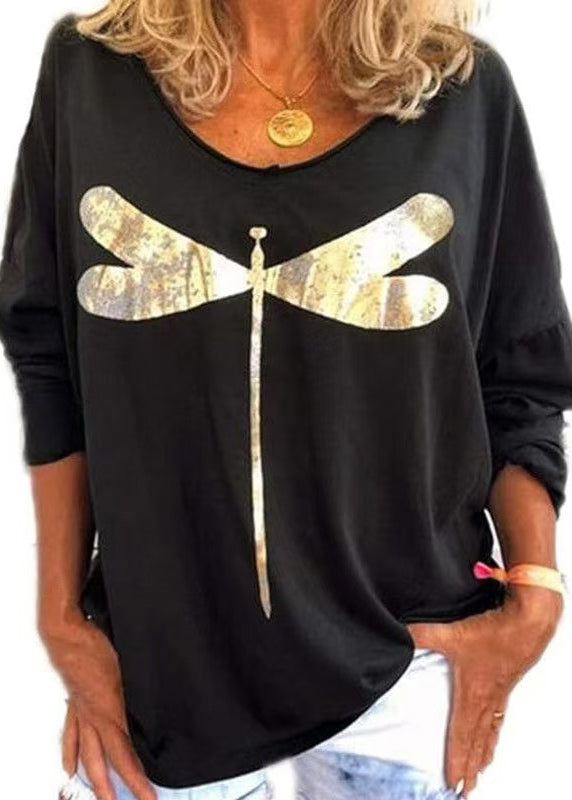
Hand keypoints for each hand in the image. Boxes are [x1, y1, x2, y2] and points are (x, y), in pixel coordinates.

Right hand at [40, 613, 155, 799]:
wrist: (70, 637)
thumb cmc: (100, 648)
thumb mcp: (133, 668)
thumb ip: (145, 690)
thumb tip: (165, 703)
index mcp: (112, 713)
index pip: (126, 757)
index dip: (137, 780)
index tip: (149, 797)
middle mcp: (95, 719)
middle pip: (106, 763)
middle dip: (116, 788)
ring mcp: (82, 714)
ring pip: (87, 756)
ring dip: (94, 780)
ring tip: (102, 798)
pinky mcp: (75, 706)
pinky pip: (71, 736)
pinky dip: (71, 755)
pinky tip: (70, 768)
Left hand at [406, 586, 561, 797]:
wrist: (529, 625)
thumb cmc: (494, 632)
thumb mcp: (452, 633)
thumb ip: (423, 633)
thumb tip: (400, 632)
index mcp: (472, 695)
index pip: (461, 736)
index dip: (456, 760)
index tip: (453, 783)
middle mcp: (486, 701)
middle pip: (477, 743)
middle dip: (470, 767)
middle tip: (465, 790)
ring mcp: (498, 695)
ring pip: (490, 733)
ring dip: (484, 754)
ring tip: (480, 772)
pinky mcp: (506, 685)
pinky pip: (500, 718)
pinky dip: (495, 734)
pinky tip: (495, 737)